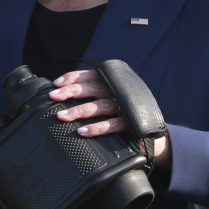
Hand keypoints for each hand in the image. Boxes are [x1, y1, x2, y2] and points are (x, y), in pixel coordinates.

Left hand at [50, 69, 171, 167]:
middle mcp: (119, 92)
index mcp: (113, 83)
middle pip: (94, 88)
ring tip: (62, 116)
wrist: (153, 133)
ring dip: (79, 110)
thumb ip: (93, 94)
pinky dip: (97, 128)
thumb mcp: (112, 98)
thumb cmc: (126, 113)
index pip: (92, 75)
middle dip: (72, 91)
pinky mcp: (132, 124)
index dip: (73, 77)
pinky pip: (112, 125)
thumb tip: (62, 94)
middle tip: (54, 96)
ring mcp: (126, 108)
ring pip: (100, 106)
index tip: (56, 84)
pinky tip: (82, 132)